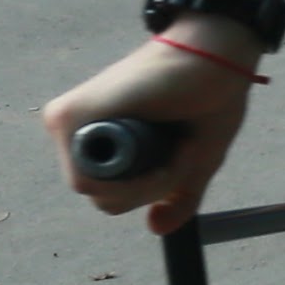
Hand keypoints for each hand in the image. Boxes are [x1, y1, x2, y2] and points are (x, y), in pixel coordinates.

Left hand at [44, 32, 257, 232]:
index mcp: (98, 137)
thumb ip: (174, 196)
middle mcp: (75, 130)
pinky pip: (89, 179)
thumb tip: (156, 228)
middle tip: (182, 153)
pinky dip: (134, 179)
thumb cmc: (207, 98)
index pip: (108, 194)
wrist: (216, 56)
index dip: (150, 192)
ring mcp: (67, 121)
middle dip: (148, 190)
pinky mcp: (70, 115)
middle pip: (99, 197)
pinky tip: (162, 149)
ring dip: (146, 184)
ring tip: (176, 146)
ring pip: (94, 192)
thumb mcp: (191, 163)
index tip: (182, 162)